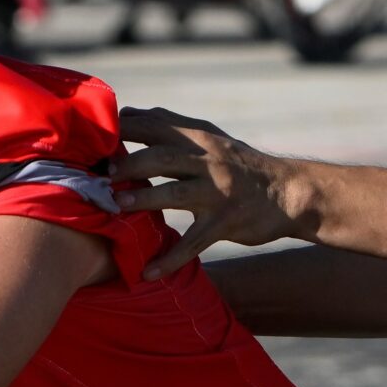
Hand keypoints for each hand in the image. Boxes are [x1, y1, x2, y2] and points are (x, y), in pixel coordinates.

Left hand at [108, 106, 308, 277]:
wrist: (290, 193)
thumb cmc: (243, 166)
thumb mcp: (212, 139)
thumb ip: (174, 128)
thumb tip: (131, 113)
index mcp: (200, 137)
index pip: (156, 124)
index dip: (124, 129)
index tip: (96, 140)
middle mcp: (209, 160)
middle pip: (162, 156)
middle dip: (129, 162)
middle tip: (102, 173)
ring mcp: (218, 191)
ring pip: (175, 193)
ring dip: (144, 199)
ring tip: (117, 205)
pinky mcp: (226, 221)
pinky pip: (194, 242)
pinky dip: (170, 259)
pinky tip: (148, 272)